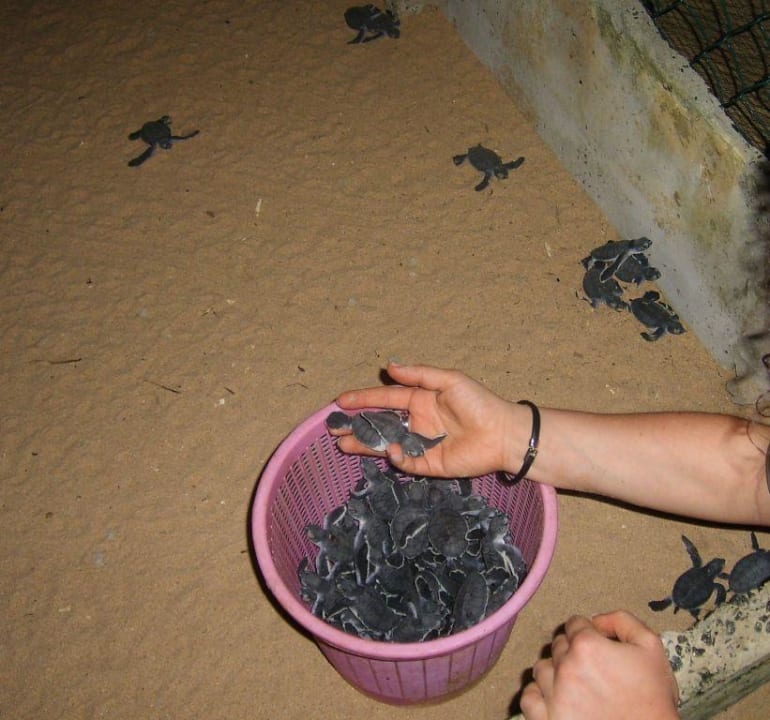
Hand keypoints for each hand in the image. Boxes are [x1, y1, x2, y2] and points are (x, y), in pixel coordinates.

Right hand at [333, 362, 526, 477]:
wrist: (503, 433)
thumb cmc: (479, 403)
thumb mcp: (449, 380)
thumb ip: (419, 375)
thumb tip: (389, 367)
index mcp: (420, 400)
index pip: (384, 399)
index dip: (363, 399)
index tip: (340, 401)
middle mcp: (416, 422)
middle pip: (380, 424)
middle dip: (357, 426)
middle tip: (334, 429)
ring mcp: (421, 444)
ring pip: (386, 444)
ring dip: (365, 444)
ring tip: (343, 444)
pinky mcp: (429, 464)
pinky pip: (406, 462)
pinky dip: (396, 458)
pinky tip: (390, 451)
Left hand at [520, 611, 678, 719]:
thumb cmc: (653, 699)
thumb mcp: (651, 647)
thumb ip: (622, 621)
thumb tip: (597, 619)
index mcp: (587, 645)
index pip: (575, 623)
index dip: (588, 632)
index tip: (598, 645)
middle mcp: (565, 667)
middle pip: (558, 644)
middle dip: (573, 650)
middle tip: (592, 667)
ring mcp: (554, 695)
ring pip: (541, 668)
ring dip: (555, 671)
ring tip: (575, 683)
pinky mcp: (548, 719)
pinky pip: (529, 698)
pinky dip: (539, 695)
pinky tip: (555, 697)